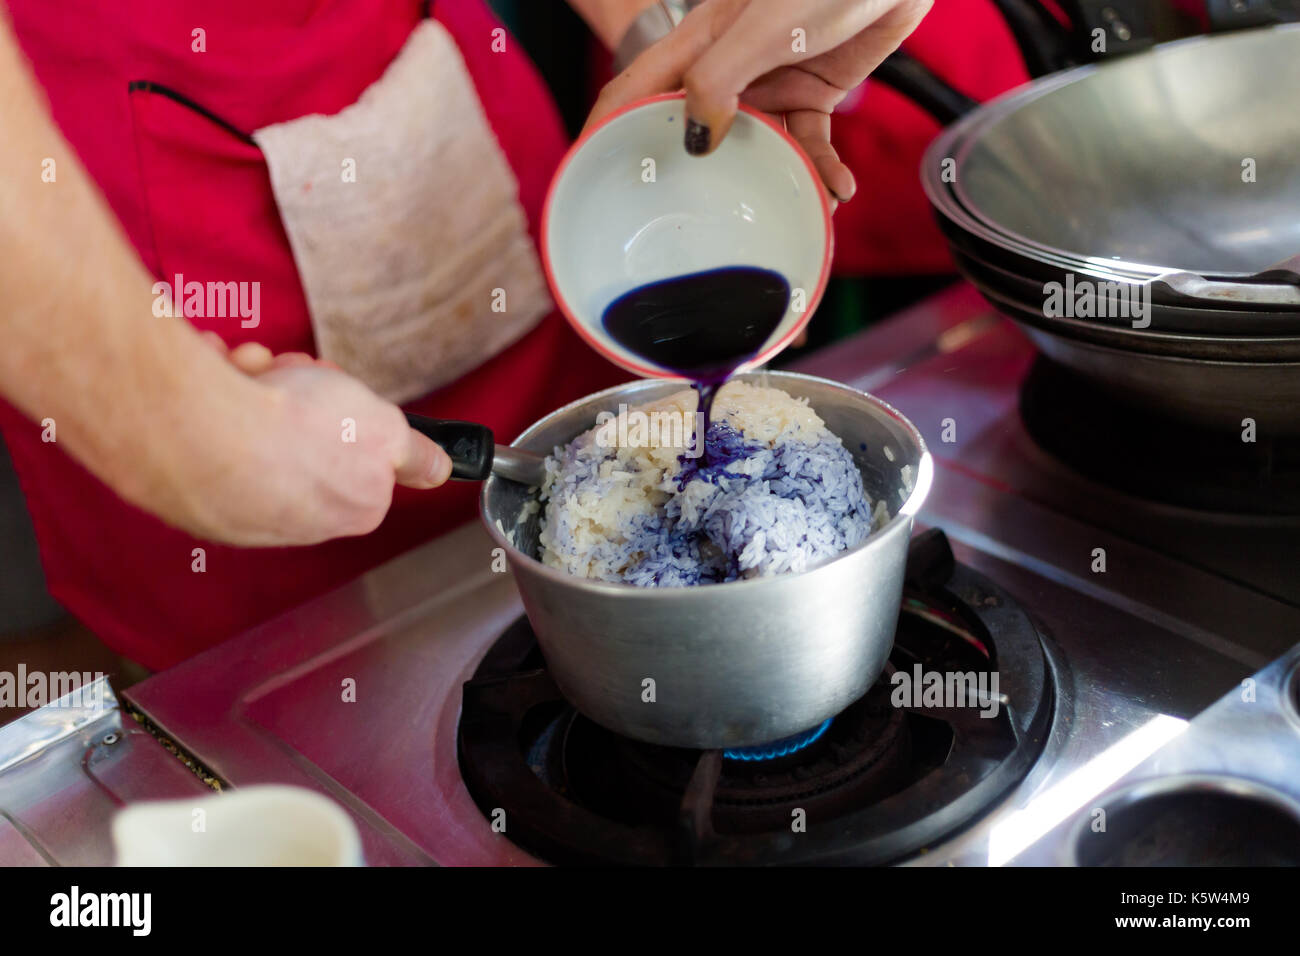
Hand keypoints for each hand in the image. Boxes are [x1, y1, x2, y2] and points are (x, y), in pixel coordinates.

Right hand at [177, 338, 452, 546]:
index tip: (341, 391)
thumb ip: (414, 452)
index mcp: (347, 510)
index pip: (361, 453)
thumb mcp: (385, 431)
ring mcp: (234, 501)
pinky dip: (213, 387)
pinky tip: (213, 380)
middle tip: (293, 376)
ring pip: (256, 417)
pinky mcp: (185, 480)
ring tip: (247, 371)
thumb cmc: (294, 429)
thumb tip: (439, 469)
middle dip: (299, 389)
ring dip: (255, 379)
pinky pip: (208, 419)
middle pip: (307, 431)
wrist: (200, 429)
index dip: (352, 409)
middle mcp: (291, 516)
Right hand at [586, 0, 932, 203]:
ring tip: (791, 215)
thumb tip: (695, 140)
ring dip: (774, 184)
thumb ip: (718, 79)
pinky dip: (822, 171)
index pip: (633, 92)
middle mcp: (726, 69)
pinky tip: (838, 191)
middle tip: (691, 228)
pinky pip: (808, 144)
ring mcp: (768, 83)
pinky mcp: (811, 90)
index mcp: (696, 44)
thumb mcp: (759, 26)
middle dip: (692, 180)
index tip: (588, 178)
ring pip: (757, 149)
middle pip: (692, 133)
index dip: (605, 132)